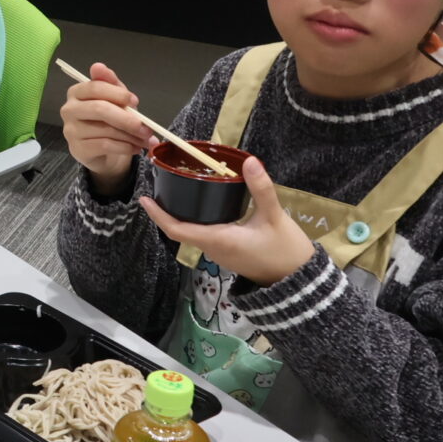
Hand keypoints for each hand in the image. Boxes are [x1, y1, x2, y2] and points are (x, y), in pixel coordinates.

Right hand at [60, 62, 153, 193]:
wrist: (101, 151)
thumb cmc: (108, 120)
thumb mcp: (114, 99)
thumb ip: (110, 83)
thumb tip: (98, 66)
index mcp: (76, 92)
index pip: (95, 87)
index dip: (118, 94)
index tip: (135, 102)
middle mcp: (69, 110)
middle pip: (99, 109)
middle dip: (127, 119)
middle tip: (146, 128)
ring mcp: (71, 131)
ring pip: (106, 130)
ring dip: (130, 136)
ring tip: (144, 139)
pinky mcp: (77, 149)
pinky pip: (105, 145)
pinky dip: (125, 147)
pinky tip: (135, 147)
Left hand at [140, 156, 315, 286]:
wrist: (298, 280)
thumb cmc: (285, 250)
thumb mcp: (274, 216)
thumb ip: (261, 189)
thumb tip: (250, 161)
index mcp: (217, 240)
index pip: (176, 229)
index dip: (158, 215)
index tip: (144, 199)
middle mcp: (212, 248)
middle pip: (180, 229)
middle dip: (167, 209)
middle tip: (160, 184)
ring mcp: (219, 252)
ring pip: (191, 232)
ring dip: (180, 214)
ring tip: (175, 189)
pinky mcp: (227, 252)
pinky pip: (203, 234)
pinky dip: (195, 219)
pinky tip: (200, 204)